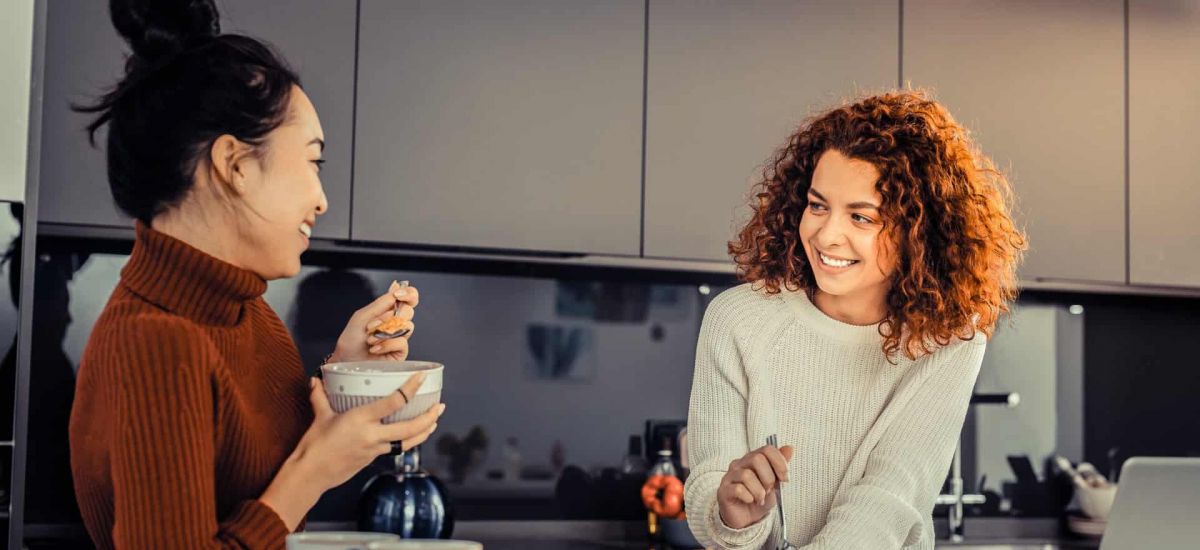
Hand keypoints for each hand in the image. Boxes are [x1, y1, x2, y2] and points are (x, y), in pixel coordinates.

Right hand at [262, 373, 444, 529]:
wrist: (311, 474)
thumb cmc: (314, 445)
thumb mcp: (319, 417)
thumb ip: (320, 397)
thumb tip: (315, 381)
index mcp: (360, 419)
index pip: (393, 402)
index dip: (410, 389)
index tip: (421, 378)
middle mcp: (372, 434)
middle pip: (409, 428)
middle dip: (428, 417)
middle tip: (440, 406)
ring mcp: (375, 449)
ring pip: (407, 442)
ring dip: (424, 432)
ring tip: (434, 422)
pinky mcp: (373, 459)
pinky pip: (395, 448)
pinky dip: (407, 441)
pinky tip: (412, 435)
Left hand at [329, 280, 419, 362]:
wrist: (346, 361)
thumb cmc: (351, 340)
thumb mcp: (362, 316)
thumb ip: (381, 303)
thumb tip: (397, 287)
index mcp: (388, 311)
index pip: (408, 298)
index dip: (409, 293)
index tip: (398, 295)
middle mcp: (396, 323)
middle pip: (409, 311)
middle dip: (391, 316)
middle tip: (374, 324)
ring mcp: (399, 337)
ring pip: (406, 326)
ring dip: (384, 332)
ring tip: (370, 339)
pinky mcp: (400, 352)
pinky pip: (402, 342)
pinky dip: (386, 344)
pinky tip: (375, 348)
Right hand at [716, 444, 793, 528]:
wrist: (746, 518)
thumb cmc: (758, 498)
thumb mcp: (775, 483)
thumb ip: (780, 465)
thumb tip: (789, 448)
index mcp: (753, 459)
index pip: (767, 449)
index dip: (779, 462)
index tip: (785, 478)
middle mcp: (740, 464)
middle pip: (756, 459)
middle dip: (768, 478)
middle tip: (769, 490)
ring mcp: (730, 476)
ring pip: (746, 475)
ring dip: (759, 491)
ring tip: (760, 499)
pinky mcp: (724, 490)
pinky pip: (738, 489)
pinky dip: (748, 497)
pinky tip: (749, 501)